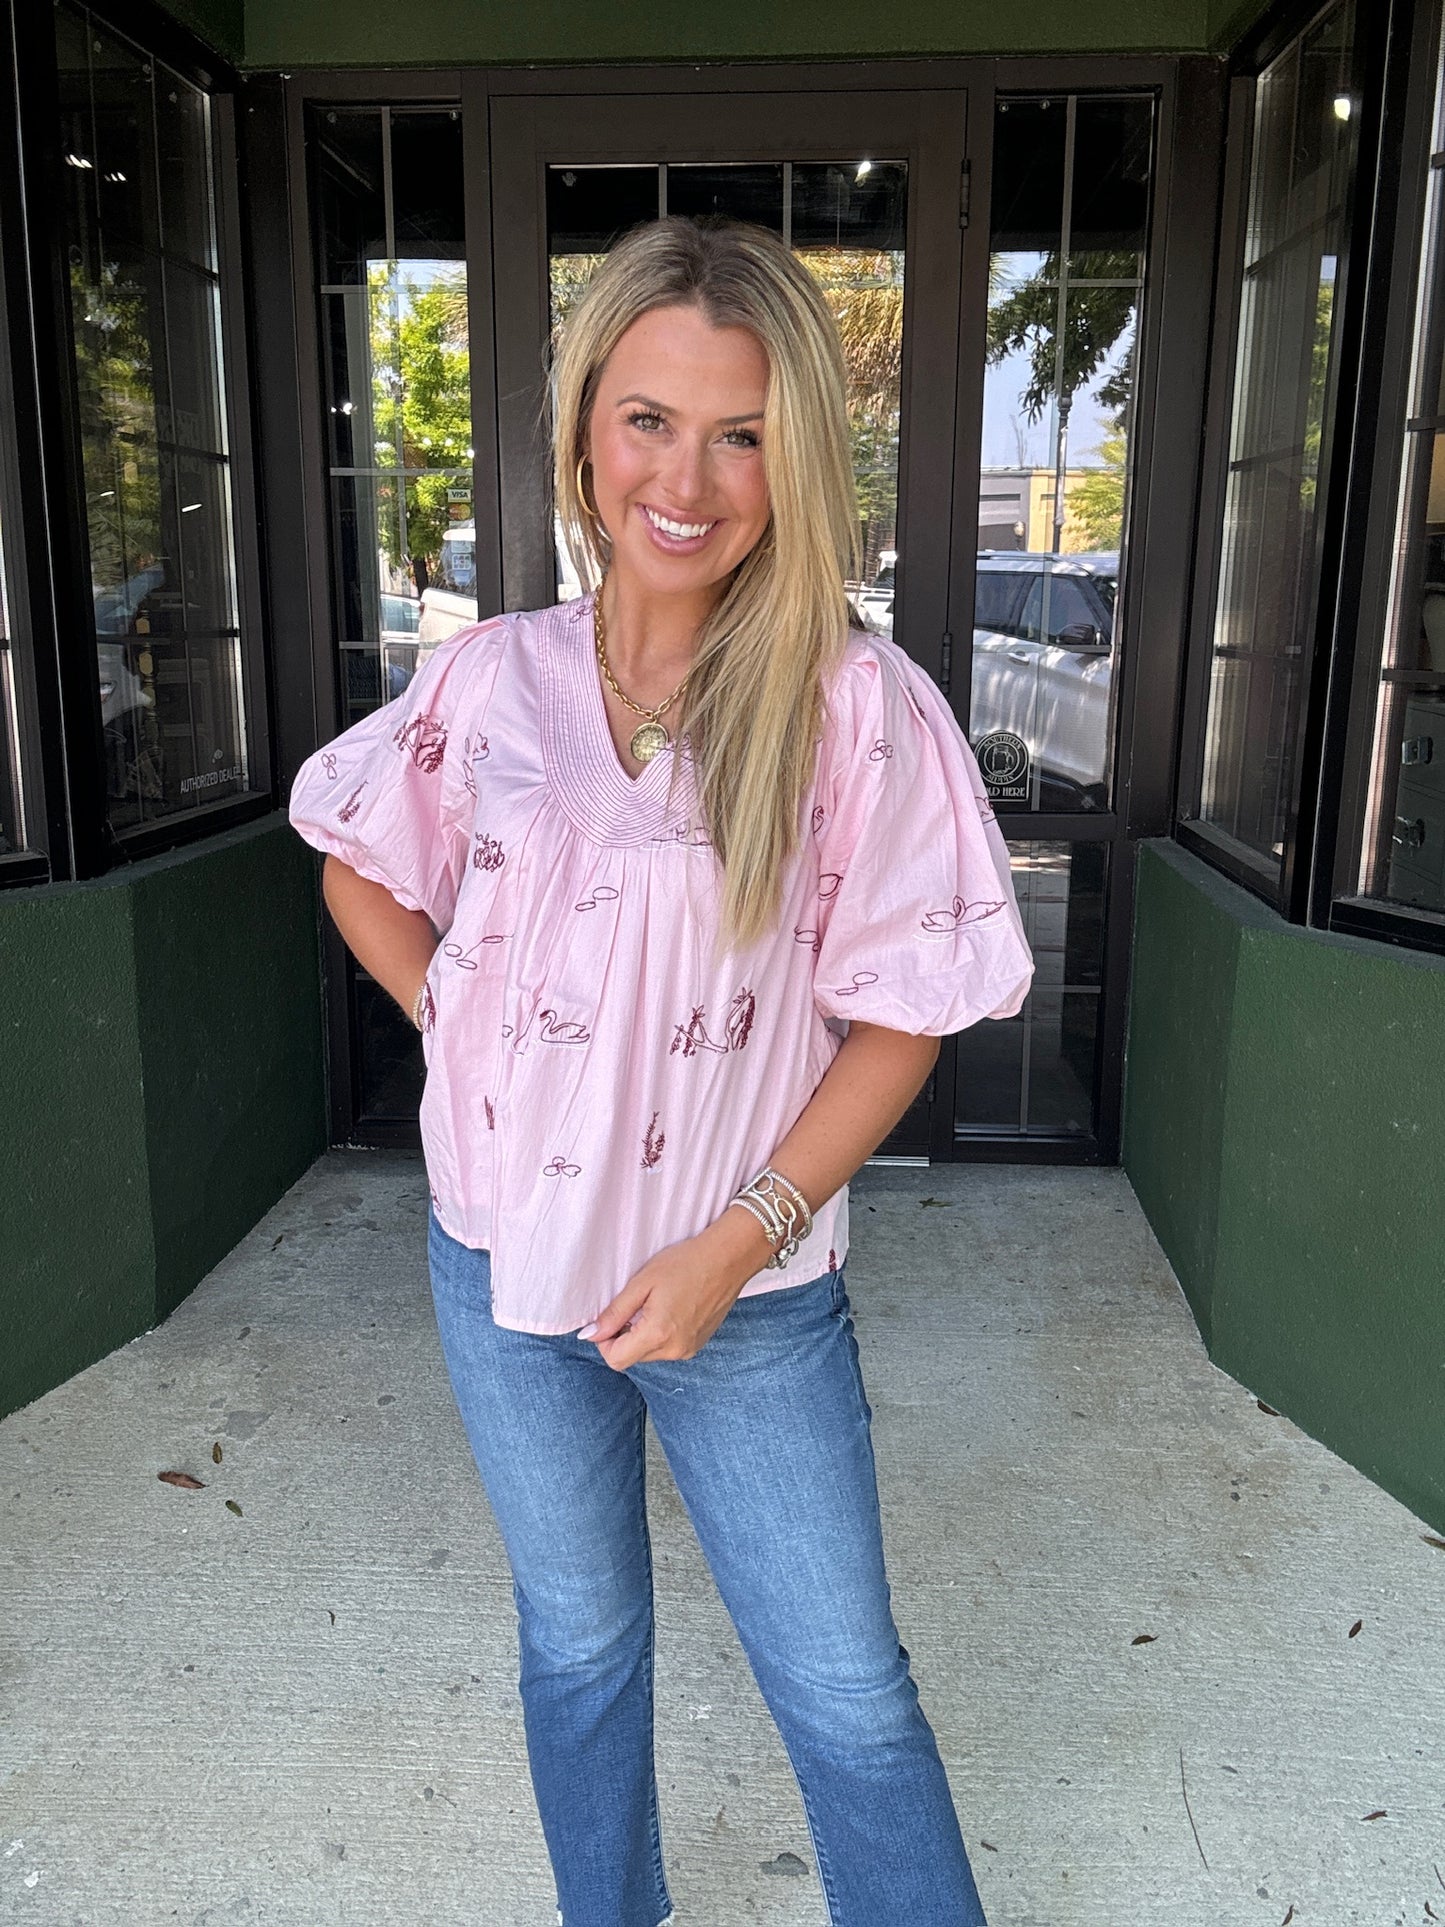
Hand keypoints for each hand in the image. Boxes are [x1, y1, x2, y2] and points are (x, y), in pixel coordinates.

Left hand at [579, 1211, 772, 1371]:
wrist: (728, 1259)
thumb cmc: (686, 1263)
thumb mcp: (642, 1283)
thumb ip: (615, 1313)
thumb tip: (590, 1334)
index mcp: (658, 1335)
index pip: (615, 1359)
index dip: (604, 1341)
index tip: (610, 1318)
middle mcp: (674, 1350)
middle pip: (632, 1357)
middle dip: (625, 1335)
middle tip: (636, 1303)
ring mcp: (688, 1350)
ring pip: (649, 1353)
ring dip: (643, 1334)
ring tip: (656, 1303)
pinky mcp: (697, 1345)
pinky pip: (667, 1348)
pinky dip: (660, 1334)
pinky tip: (671, 1308)